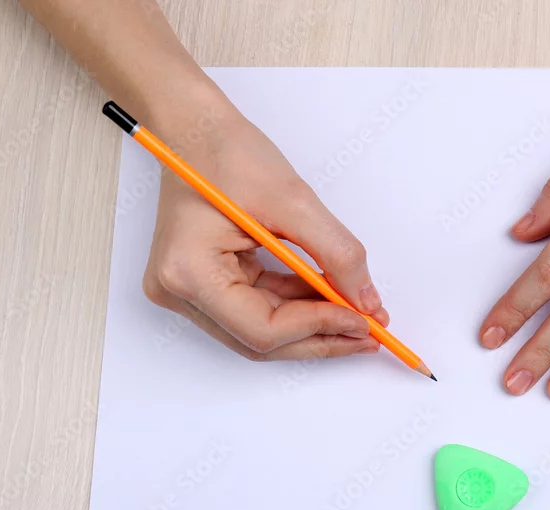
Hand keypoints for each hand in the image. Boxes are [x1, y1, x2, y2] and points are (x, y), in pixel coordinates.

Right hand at [143, 99, 388, 360]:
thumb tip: (366, 301)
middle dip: (321, 336)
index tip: (363, 321)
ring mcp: (187, 290)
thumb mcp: (294, 200)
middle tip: (370, 332)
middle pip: (261, 340)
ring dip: (312, 325)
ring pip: (261, 330)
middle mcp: (179, 291)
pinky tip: (330, 299)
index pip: (262, 329)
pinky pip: (256, 308)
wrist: (195, 128)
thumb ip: (336, 254)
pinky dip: (296, 306)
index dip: (319, 328)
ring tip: (358, 317)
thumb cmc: (228, 152)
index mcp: (189, 272)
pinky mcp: (202, 283)